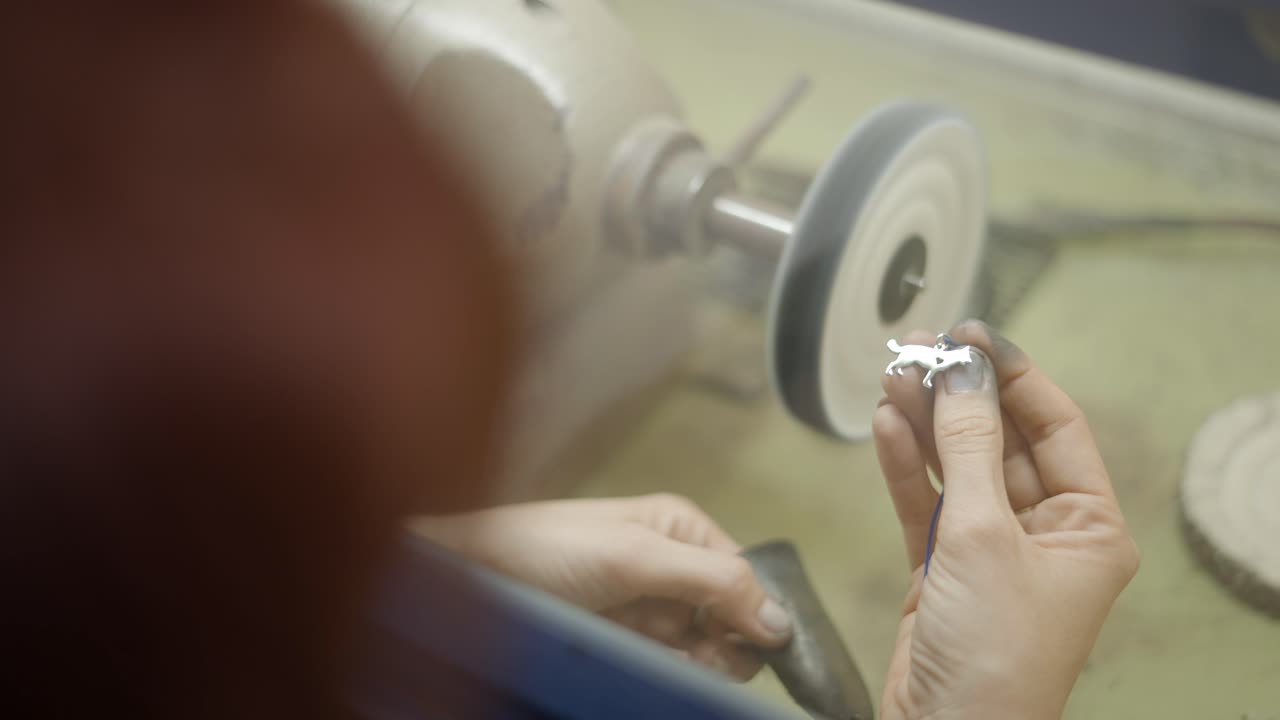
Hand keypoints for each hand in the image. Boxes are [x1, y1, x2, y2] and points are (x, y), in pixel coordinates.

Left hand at [412, 494, 792, 679]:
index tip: (759, 646)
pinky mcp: (625, 640)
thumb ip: (711, 581)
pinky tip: (659, 666)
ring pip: (703, 644)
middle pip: (730, 614)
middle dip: (728, 640)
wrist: (469, 577)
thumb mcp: (635, 556)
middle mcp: (671, 562)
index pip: (746, 573)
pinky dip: (674, 669)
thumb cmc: (550, 551)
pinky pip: (670, 661)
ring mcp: (647, 605)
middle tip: (704, 655)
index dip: (758, 610)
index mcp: (681, 527)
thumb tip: (783, 620)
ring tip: (677, 661)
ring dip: (701, 660)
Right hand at [873, 321, 1138, 719]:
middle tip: (919, 348)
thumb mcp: (983, 536)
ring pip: (956, 467)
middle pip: (999, 442)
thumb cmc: (993, 657)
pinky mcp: (944, 568)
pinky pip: (925, 502)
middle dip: (959, 396)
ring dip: (925, 423)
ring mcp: (992, 550)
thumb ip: (968, 447)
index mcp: (1089, 528)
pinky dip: (905, 466)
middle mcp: (1045, 534)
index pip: (1055, 427)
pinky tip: (887, 427)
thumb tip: (964, 372)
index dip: (1013, 375)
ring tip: (892, 376)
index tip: (971, 335)